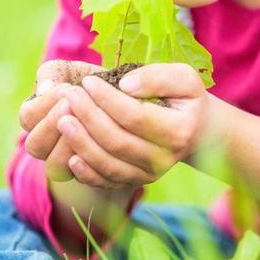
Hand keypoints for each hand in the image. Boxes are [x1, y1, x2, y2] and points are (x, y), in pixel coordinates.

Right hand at [18, 59, 103, 181]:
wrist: (127, 106)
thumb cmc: (94, 85)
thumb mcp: (73, 72)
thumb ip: (54, 73)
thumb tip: (44, 89)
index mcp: (38, 119)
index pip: (28, 117)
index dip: (45, 104)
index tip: (68, 89)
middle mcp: (47, 145)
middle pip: (35, 145)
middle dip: (53, 124)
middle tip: (74, 106)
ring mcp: (66, 164)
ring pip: (55, 166)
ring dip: (70, 144)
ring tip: (89, 124)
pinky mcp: (91, 177)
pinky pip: (84, 180)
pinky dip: (89, 166)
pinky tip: (102, 145)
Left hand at [54, 62, 212, 189]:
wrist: (197, 131)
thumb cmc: (185, 98)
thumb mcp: (184, 78)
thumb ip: (158, 76)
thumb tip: (126, 85)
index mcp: (178, 131)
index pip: (135, 116)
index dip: (107, 99)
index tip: (88, 82)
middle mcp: (165, 159)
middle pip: (118, 142)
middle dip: (89, 118)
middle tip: (70, 97)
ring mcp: (149, 174)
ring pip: (109, 164)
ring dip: (82, 143)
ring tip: (63, 120)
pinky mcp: (136, 182)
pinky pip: (106, 182)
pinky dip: (86, 172)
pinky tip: (71, 155)